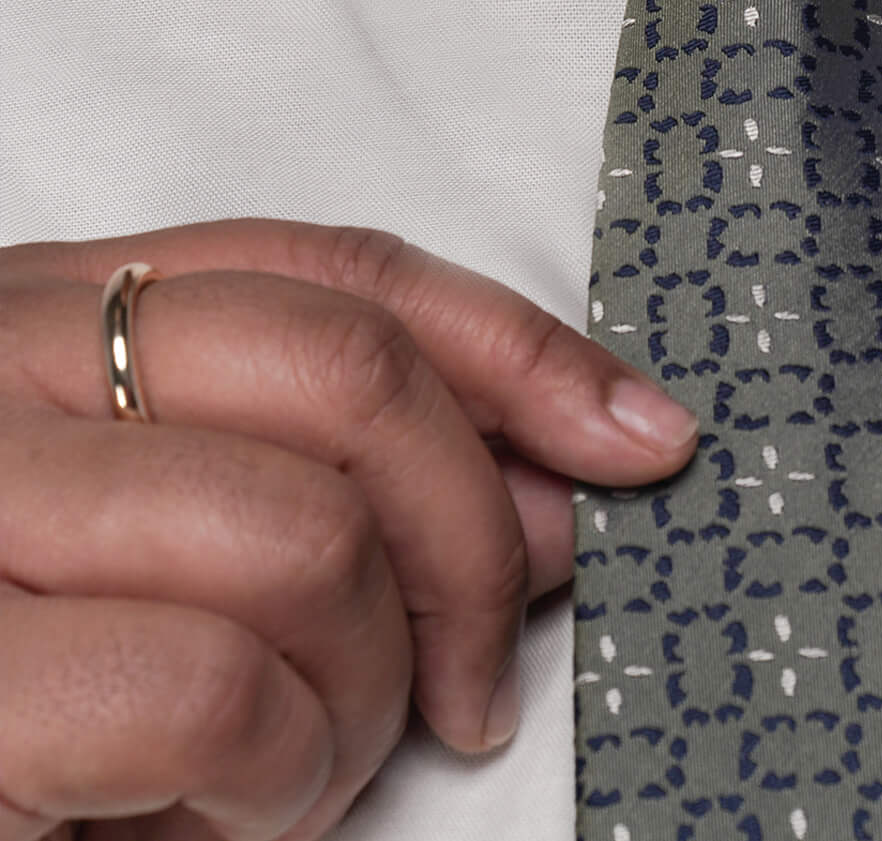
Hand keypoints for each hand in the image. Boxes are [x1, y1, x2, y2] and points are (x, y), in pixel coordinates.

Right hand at [0, 220, 697, 839]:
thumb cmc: (9, 663)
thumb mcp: (153, 538)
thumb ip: (328, 484)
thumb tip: (550, 490)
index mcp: (47, 316)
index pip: (336, 274)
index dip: (516, 346)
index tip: (639, 434)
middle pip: (349, 379)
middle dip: (468, 539)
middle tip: (474, 683)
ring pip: (304, 539)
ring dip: (360, 697)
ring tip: (295, 773)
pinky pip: (212, 688)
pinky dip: (273, 778)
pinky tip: (218, 816)